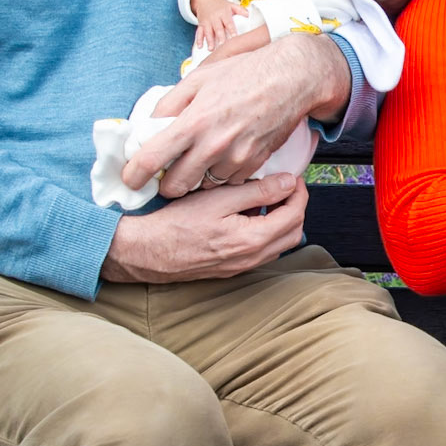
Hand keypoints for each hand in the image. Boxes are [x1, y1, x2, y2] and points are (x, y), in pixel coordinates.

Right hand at [100, 174, 308, 282]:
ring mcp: (242, 266)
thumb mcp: (218, 199)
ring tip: (266, 198)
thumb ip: (257, 191)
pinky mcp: (231, 269)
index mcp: (252, 240)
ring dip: (280, 220)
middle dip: (294, 207)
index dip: (298, 192)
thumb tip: (287, 183)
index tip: (292, 177)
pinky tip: (248, 216)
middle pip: (293, 232)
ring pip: (279, 244)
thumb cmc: (175, 224)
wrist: (147, 252)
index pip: (294, 215)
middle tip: (284, 186)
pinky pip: (261, 251)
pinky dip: (265, 232)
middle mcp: (251, 258)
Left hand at [123, 31, 351, 197]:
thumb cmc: (244, 74)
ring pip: (204, 185)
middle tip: (167, 175)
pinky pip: (229, 180)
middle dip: (167, 185)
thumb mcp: (199, 78)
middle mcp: (213, 145)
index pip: (152, 159)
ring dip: (198, 178)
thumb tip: (150, 125)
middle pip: (176, 186)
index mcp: (193, 122)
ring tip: (201, 159)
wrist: (291, 79)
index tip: (131, 179)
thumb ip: (170, 103)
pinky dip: (222, 174)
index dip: (135, 174)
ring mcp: (235, 158)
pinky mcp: (254, 164)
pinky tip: (225, 155)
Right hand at [193, 0, 246, 50]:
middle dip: (220, 37)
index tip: (235, 36)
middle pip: (217, 28)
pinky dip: (199, 39)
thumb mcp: (231, 5)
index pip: (228, 22)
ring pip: (208, 32)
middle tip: (222, 45)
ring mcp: (207, 21)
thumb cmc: (221, 5)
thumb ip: (240, 10)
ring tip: (211, 49)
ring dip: (209, 40)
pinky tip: (200, 46)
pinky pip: (199, 32)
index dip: (232, 29)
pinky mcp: (201, 25)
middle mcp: (215, 18)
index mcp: (223, 13)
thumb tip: (248, 15)